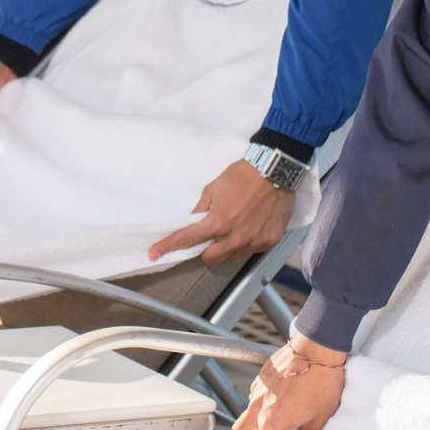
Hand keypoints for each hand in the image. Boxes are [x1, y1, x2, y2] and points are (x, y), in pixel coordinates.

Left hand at [146, 159, 293, 264]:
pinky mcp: (269, 242)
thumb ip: (201, 208)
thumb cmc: (244, 175)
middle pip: (210, 258)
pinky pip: (252, 251)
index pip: (186, 239)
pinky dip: (247, 243)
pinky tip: (251, 226)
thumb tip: (193, 221)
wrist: (275, 170)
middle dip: (205, 249)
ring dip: (227, 248)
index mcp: (218, 223)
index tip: (154, 254)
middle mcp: (235, 238)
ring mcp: (253, 242)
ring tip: (235, 228)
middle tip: (210, 236)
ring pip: (231, 257)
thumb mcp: (214, 188)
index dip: (167, 247)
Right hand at [229, 334, 346, 429]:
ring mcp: (257, 389)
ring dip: (256, 420)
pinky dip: (263, 401)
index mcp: (272, 422)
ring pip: (247, 413)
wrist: (317, 348)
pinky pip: (255, 394)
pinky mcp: (261, 375)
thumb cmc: (321, 382)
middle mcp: (258, 407)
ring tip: (281, 416)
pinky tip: (283, 396)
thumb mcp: (320, 418)